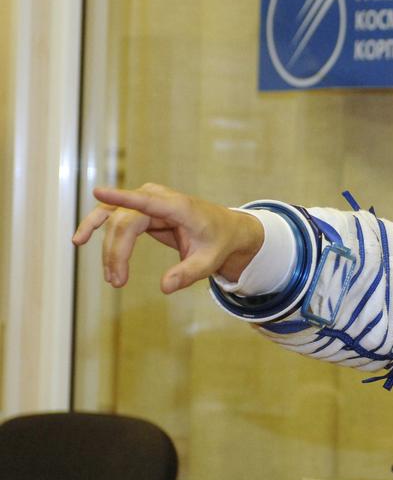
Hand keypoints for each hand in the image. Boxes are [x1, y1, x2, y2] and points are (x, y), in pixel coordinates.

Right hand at [71, 183, 263, 292]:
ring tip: (108, 276)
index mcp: (179, 207)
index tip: (98, 192)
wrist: (225, 229)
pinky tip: (80, 240)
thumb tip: (165, 287)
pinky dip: (96, 228)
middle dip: (116, 253)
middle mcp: (158, 198)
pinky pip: (113, 217)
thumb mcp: (209, 261)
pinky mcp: (139, 210)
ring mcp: (146, 201)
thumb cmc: (218, 242)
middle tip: (117, 282)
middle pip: (125, 222)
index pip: (146, 201)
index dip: (121, 196)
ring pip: (114, 220)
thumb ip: (188, 273)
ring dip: (106, 248)